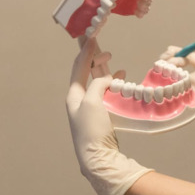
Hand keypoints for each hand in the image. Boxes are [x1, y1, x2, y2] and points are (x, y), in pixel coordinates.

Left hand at [67, 38, 151, 194]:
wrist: (98, 159)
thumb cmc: (92, 130)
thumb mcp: (93, 102)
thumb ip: (98, 85)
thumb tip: (106, 79)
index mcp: (74, 95)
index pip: (79, 67)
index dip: (86, 51)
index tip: (92, 36)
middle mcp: (79, 100)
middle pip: (86, 72)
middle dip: (94, 58)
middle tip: (104, 49)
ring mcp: (89, 108)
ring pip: (96, 81)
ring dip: (103, 69)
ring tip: (111, 60)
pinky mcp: (100, 115)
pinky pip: (105, 91)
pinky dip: (112, 82)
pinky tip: (120, 78)